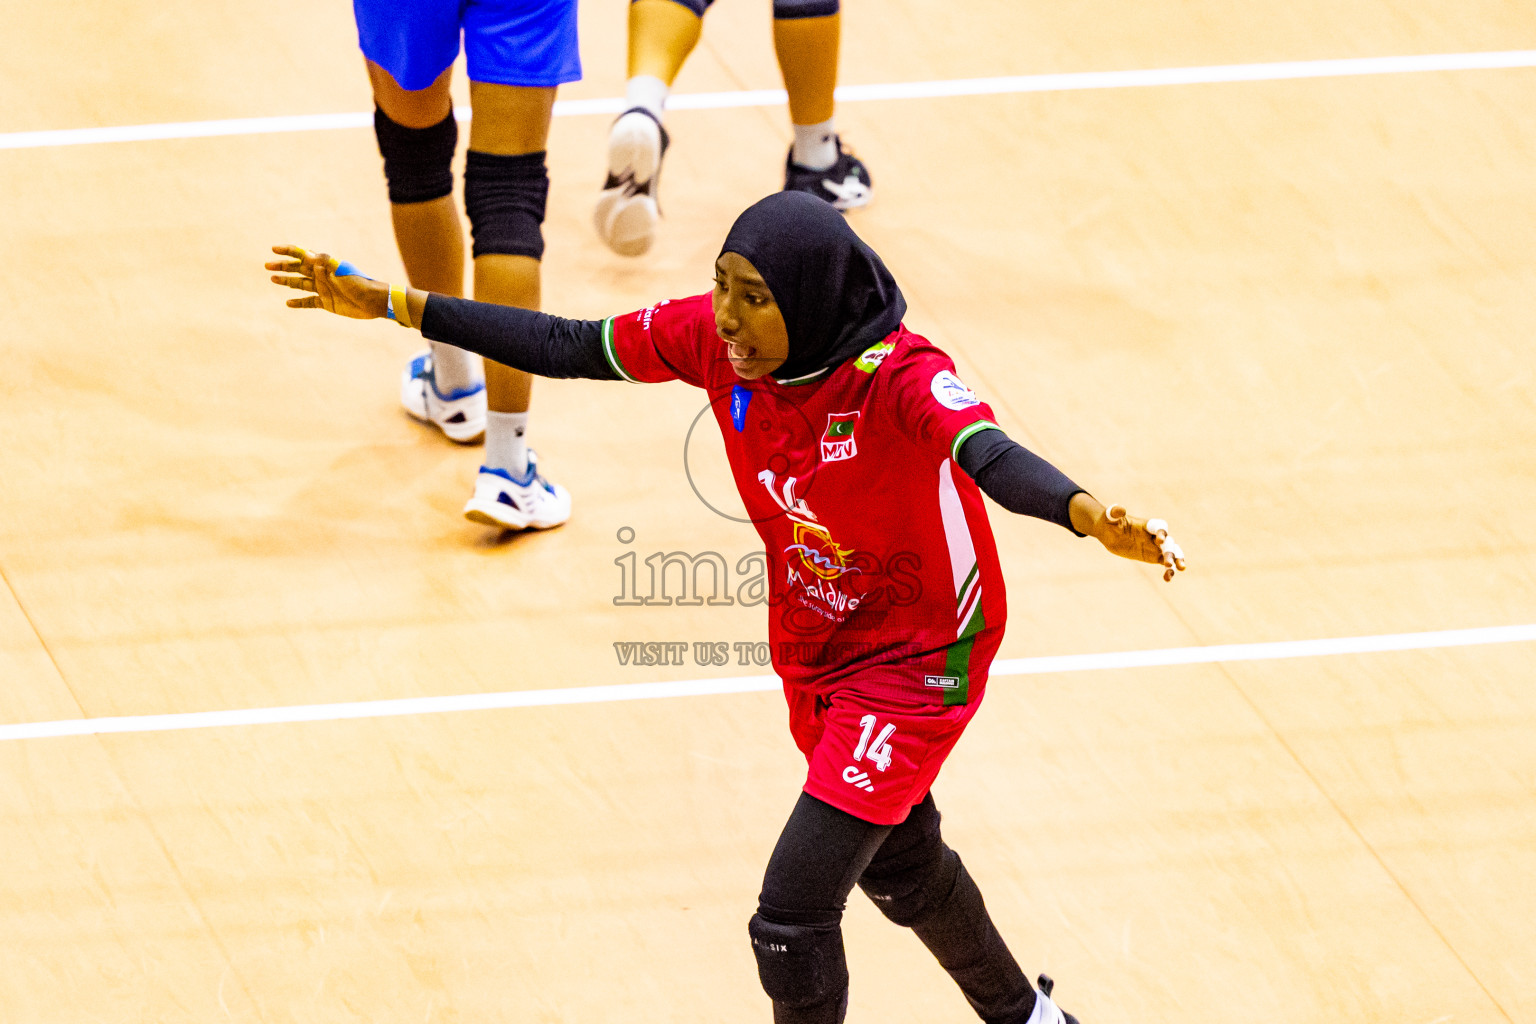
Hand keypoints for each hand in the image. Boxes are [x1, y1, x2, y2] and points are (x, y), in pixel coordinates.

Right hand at [266, 245, 386, 319]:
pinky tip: (288, 303)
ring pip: (301, 284)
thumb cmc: (360, 283)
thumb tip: (307, 255)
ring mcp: (323, 289)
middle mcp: (321, 276)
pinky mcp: (327, 303)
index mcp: (324, 265)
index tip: (273, 249)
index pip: (302, 255)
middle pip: (298, 269)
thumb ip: (325, 263)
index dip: (288, 251)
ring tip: (272, 279)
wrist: (373, 302)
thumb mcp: (342, 271)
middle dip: (283, 266)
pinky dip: (299, 303)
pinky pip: (309, 302)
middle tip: (267, 266)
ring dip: (287, 281)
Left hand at [1070, 493, 1187, 581]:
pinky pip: (1166, 563)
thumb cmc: (1110, 521)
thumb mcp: (1110, 516)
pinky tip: (1168, 578)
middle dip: (1170, 551)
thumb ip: (1115, 512)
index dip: (1162, 532)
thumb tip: (1120, 509)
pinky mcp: (1154, 556)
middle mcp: (1155, 535)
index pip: (1159, 526)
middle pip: (1168, 541)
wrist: (1109, 532)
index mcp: (1147, 524)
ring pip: (1172, 552)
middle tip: (1168, 561)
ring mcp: (1156, 546)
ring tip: (1181, 568)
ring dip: (1177, 559)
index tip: (1160, 540)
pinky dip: (1169, 571)